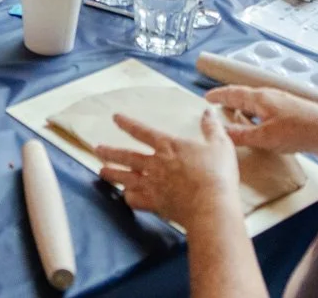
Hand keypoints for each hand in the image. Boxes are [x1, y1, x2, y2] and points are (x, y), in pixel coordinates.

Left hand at [96, 108, 244, 229]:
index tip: (115, 118)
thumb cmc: (217, 173)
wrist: (211, 206)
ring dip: (112, 173)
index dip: (128, 124)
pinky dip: (128, 197)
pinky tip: (125, 196)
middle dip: (111, 152)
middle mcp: (156, 164)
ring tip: (101, 171)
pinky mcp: (155, 204)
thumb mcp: (220, 144)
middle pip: (127, 156)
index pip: (142, 132)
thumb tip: (208, 111)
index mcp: (168, 146)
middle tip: (97, 149)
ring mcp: (153, 185)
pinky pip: (135, 200)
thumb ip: (212, 128)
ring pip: (126, 177)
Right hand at [205, 86, 317, 164]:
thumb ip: (242, 136)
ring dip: (244, 108)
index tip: (206, 98)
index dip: (218, 95)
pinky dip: (256, 115)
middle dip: (230, 100)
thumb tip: (220, 132)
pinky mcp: (292, 113)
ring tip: (235, 117)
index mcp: (260, 97)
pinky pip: (267, 110)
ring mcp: (282, 103)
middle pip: (245, 95)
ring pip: (257, 103)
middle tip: (218, 107)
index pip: (233, 92)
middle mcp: (270, 96)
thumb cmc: (297, 131)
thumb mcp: (265, 137)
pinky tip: (260, 127)